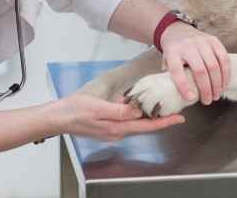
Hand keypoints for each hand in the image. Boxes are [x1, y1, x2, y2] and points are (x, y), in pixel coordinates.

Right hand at [56, 93, 184, 140]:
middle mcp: (117, 132)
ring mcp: (112, 129)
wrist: (56, 117)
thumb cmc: (75, 110)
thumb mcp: (98, 107)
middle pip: (144, 126)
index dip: (165, 122)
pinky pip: (126, 120)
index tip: (179, 118)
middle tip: (176, 111)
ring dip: (149, 116)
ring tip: (162, 107)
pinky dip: (136, 113)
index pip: (147, 126)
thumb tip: (138, 111)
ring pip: (136, 123)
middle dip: (161, 120)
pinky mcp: (106, 125)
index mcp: (117, 128)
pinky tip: (138, 105)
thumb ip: (119, 110)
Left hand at [160, 22, 229, 104]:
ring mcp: (202, 41)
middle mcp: (188, 45)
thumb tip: (182, 96)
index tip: (190, 98)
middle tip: (207, 101)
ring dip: (218, 84)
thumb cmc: (174, 52)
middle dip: (206, 89)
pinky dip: (226, 73)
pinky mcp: (214, 40)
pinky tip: (224, 84)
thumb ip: (171, 77)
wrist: (178, 30)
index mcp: (173, 52)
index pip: (177, 70)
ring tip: (216, 95)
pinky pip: (224, 58)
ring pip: (214, 65)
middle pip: (199, 70)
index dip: (184, 86)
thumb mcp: (166, 62)